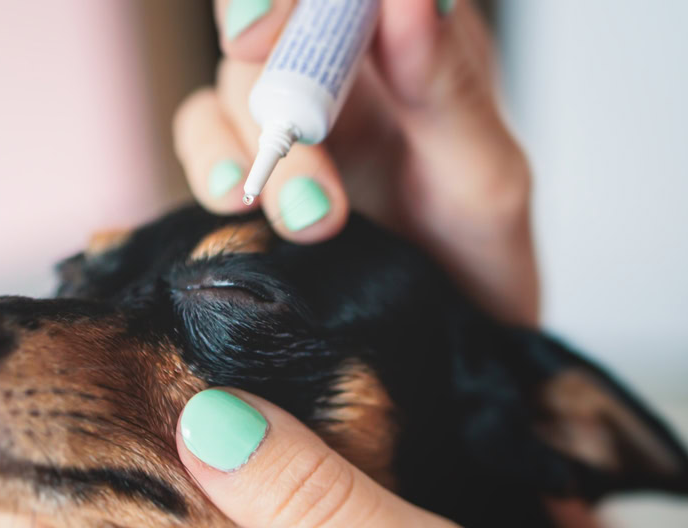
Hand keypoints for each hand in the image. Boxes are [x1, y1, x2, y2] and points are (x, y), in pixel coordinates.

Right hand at [174, 0, 537, 323]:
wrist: (448, 336)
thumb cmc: (478, 255)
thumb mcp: (485, 176)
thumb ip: (448, 86)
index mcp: (418, 33)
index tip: (267, 31)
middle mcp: (350, 57)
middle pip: (276, 19)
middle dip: (279, 82)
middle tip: (300, 137)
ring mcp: (297, 106)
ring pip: (236, 82)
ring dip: (263, 147)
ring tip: (313, 221)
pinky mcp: (253, 155)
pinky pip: (203, 132)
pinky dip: (211, 161)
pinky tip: (235, 200)